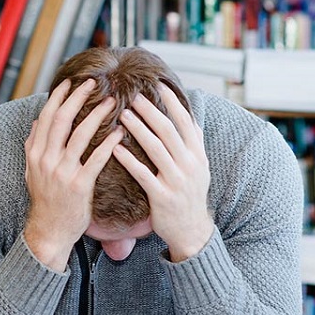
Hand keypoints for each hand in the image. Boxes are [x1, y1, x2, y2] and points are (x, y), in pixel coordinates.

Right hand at [23, 79, 122, 270]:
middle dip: (77, 98)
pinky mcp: (79, 186)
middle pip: (62, 120)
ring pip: (80, 135)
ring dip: (96, 115)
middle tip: (93, 83)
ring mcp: (62, 173)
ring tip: (111, 102)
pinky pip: (96, 159)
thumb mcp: (31, 172)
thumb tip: (36, 122)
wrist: (49, 231)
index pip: (46, 117)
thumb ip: (33, 146)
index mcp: (35, 153)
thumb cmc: (45, 201)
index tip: (70, 82)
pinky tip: (119, 133)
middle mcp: (46, 160)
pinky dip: (108, 144)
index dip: (58, 97)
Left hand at [112, 88, 213, 260]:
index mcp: (198, 155)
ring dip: (138, 129)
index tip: (157, 84)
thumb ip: (194, 141)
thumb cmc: (190, 194)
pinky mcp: (162, 197)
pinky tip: (115, 148)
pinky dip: (129, 160)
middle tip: (133, 95)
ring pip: (156, 149)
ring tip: (122, 114)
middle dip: (150, 111)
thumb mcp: (199, 166)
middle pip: (168, 131)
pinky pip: (143, 175)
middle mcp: (190, 165)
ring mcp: (176, 181)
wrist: (191, 230)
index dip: (172, 101)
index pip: (186, 121)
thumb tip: (189, 113)